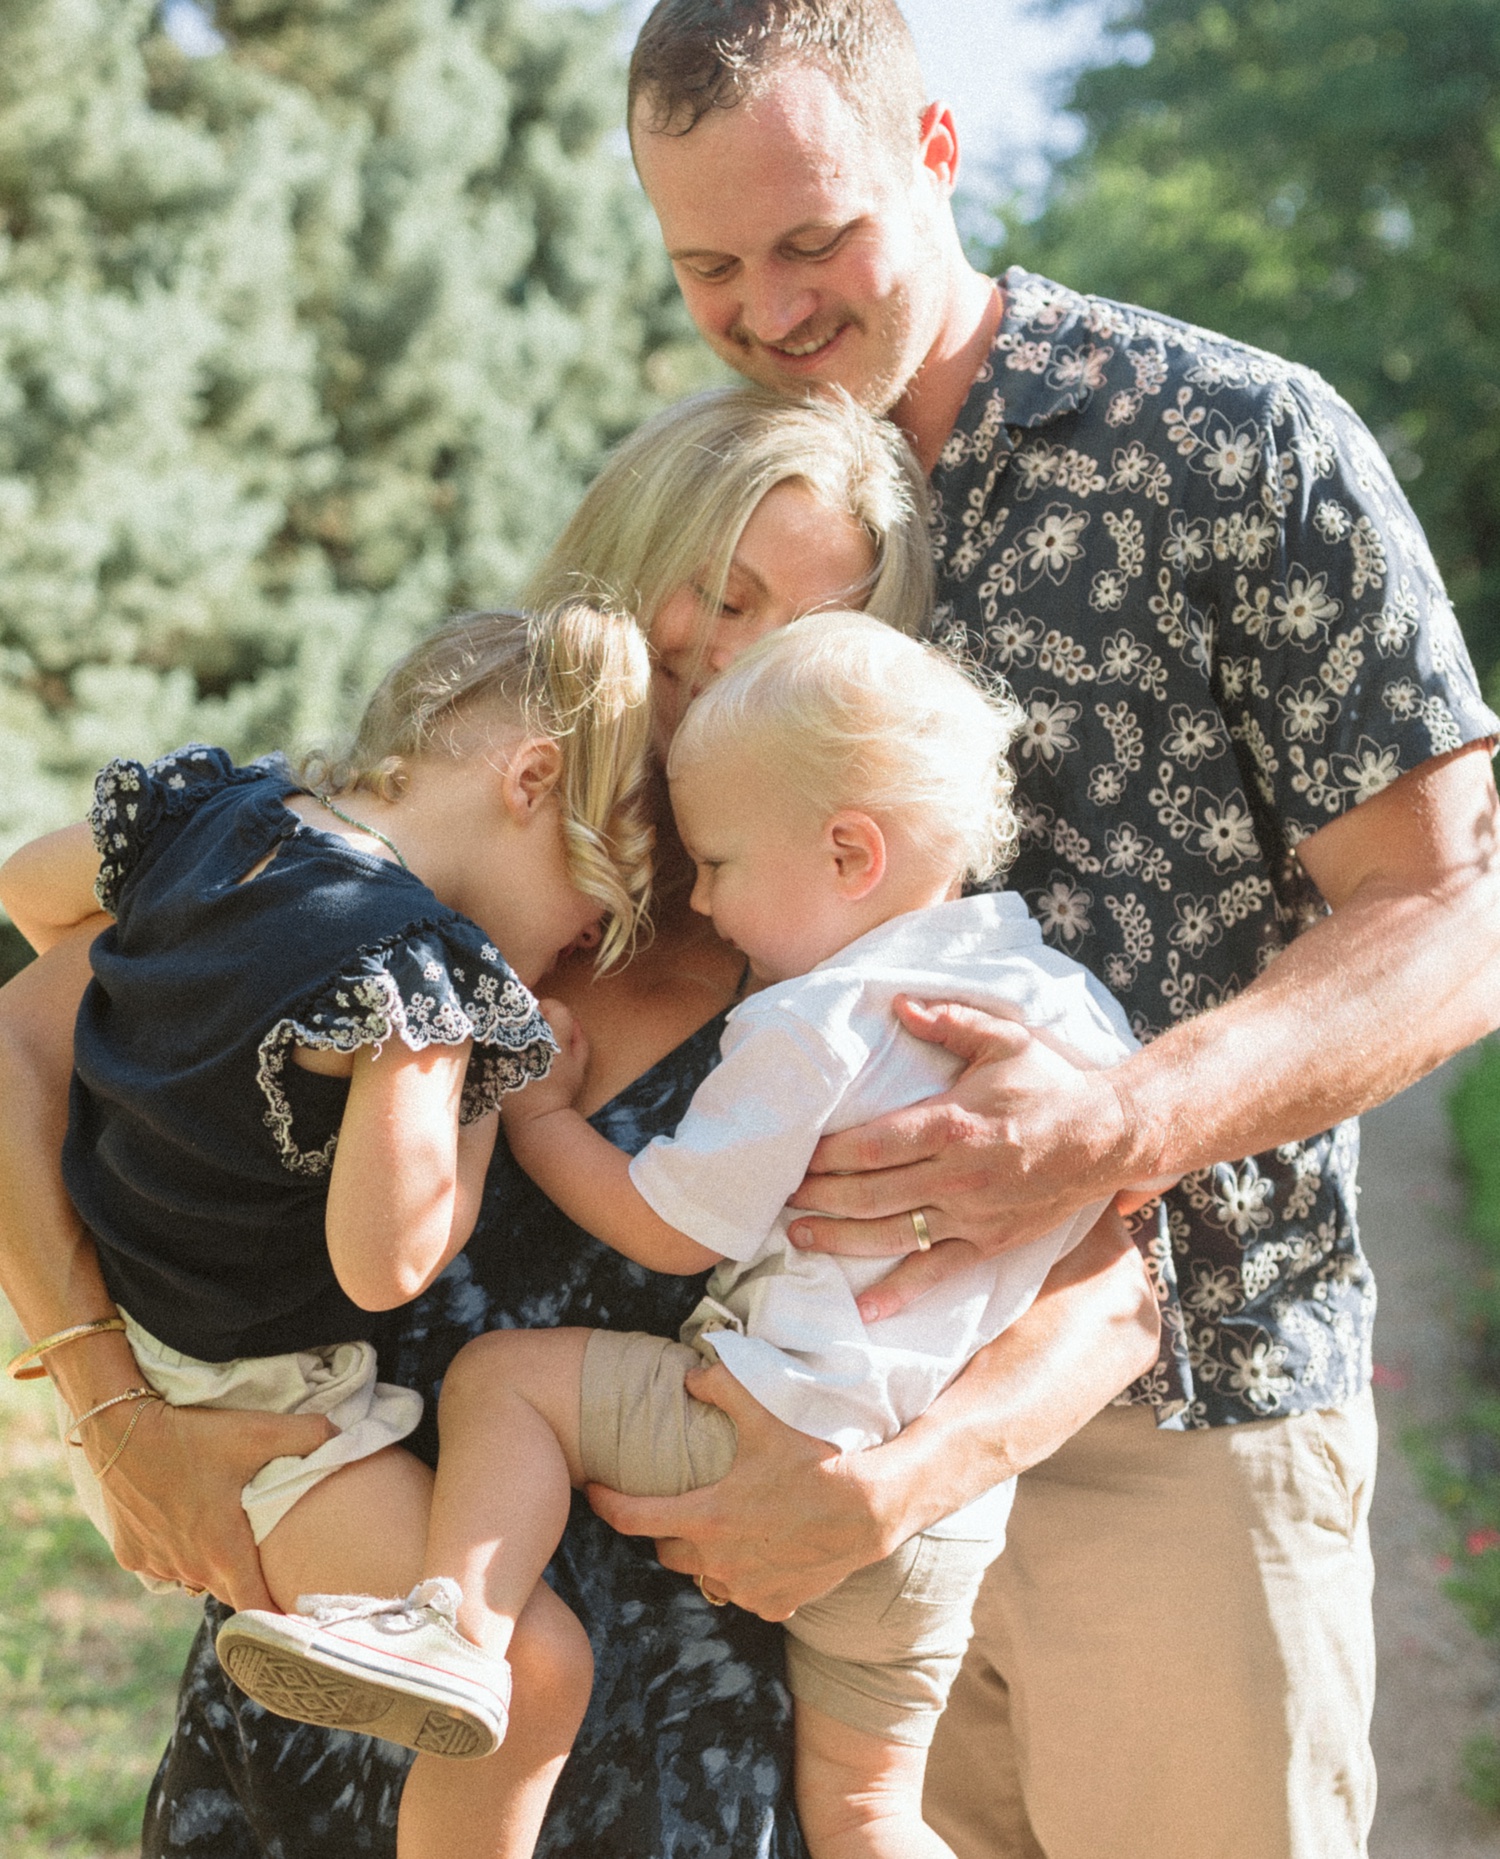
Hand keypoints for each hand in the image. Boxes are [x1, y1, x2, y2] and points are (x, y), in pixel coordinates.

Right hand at [97, 1401, 334, 1609]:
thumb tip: (345, 1437)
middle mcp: (190, 1569)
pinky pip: (164, 1563)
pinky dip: (177, 1551)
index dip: (280, 1615)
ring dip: (212, 1563)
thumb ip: (310, 1436)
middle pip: (231, 1591)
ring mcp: (157, 1564)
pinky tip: (183, 1521)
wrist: (120, 1431)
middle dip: (251, 1583)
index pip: (258, 1608)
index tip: (298, 1615)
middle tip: (271, 1562)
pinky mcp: (130, 1554)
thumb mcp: (258, 1430)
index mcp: (224, 1552)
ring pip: (196, 1577)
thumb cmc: (193, 1435)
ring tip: (225, 1533)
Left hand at [502, 998, 590, 1126]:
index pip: (552, 1004)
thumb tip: (570, 1019)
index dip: (555, 1014)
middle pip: (529, 1007)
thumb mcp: (579, 1064)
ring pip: (510, 1017)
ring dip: (515, 1025)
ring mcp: (505, 1041)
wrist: (533, 1117)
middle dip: (535, 1018)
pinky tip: (506, 1052)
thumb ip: (578, 1036)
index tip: (554, 1027)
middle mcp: (527, 1034)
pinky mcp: (489, 1052)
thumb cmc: (560, 1092)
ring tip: (521, 1044)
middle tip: (537, 1035)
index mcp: (551, 1034)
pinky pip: (494, 1033)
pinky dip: (500, 1037)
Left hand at [586, 1364, 888, 1619]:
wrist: (870, 1509)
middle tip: (677, 1505)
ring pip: (704, 1576)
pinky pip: (744, 1594)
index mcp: (706, 1517)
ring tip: (723, 1527)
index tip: (594, 1493)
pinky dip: (744, 1576)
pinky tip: (760, 1551)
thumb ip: (722, 1388)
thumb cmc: (815, 1461)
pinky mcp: (775, 1604)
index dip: (606, 1504)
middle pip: (665, 1552)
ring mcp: (747, 1588)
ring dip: (705, 1555)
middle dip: (663, 1529)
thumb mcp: (766, 1417)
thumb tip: (691, 1375)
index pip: (633, 1519)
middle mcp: (719, 1561)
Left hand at [787, 996, 1139, 1321]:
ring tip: (799, 1236)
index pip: (871, 1145)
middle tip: (783, 1196)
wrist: (1108, 1136)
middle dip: (820, 1197)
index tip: (798, 1156)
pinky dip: (901, 1292)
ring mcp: (974, 1214)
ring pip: (894, 1234)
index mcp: (953, 1124)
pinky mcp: (990, 1242)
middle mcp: (958, 1174)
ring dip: (841, 1238)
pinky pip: (939, 1271)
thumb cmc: (1050, 1084)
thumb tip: (900, 1004)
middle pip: (871, 1192)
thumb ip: (951, 1021)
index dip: (827, 1156)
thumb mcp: (1004, 1039)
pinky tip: (866, 1309)